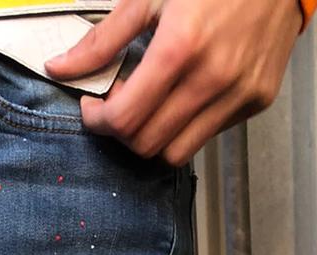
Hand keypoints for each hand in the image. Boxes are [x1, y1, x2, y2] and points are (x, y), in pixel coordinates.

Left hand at [45, 0, 303, 166]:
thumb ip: (103, 39)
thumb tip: (59, 68)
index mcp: (180, 48)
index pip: (125, 119)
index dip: (99, 121)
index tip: (93, 107)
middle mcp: (212, 79)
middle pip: (147, 144)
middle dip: (122, 132)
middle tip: (118, 104)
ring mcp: (239, 94)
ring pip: (177, 152)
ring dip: (153, 137)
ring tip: (149, 103)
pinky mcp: (257, 100)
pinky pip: (208, 134)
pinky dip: (186, 125)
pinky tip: (183, 94)